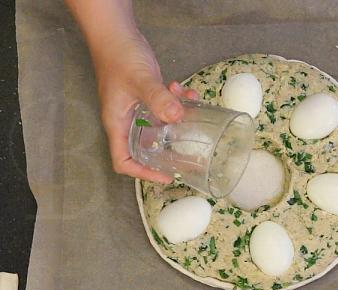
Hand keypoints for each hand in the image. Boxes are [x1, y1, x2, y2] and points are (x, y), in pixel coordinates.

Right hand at [93, 30, 197, 182]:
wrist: (116, 33)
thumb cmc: (119, 56)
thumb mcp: (141, 80)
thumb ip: (159, 99)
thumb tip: (178, 118)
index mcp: (117, 124)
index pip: (123, 161)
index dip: (143, 173)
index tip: (166, 176)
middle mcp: (126, 120)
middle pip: (146, 148)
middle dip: (169, 150)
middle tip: (191, 154)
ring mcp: (137, 108)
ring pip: (160, 126)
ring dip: (177, 120)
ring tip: (190, 107)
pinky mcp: (147, 96)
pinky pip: (165, 108)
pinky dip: (177, 102)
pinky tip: (186, 91)